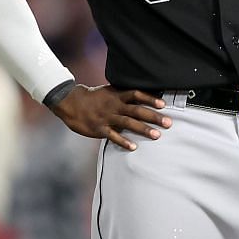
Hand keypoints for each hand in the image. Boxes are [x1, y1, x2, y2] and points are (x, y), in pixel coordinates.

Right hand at [52, 85, 168, 149]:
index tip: (163, 104)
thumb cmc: (93, 98)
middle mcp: (114, 106)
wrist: (70, 102)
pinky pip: (113, 136)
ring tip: (157, 135)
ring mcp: (107, 117)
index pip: (136, 95)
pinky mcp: (99, 129)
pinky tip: (134, 147)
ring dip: (143, 129)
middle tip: (168, 123)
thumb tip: (141, 97)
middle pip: (137, 110)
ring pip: (128, 123)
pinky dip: (123, 141)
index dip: (150, 99)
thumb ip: (123, 95)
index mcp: (117, 95)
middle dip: (153, 117)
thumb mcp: (108, 92)